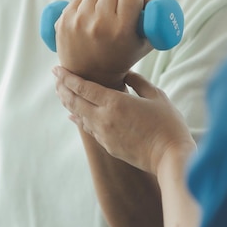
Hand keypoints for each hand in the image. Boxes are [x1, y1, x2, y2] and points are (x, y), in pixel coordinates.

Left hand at [53, 66, 195, 174]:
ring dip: (70, 104)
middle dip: (63, 89)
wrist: (170, 158)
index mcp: (114, 103)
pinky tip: (75, 116)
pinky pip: (89, 129)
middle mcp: (103, 119)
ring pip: (79, 116)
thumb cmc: (168, 125)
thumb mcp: (156, 96)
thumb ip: (138, 82)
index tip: (56, 69)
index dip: (67, 77)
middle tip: (56, 79)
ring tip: (63, 94)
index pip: (82, 87)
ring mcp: (104, 135)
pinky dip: (80, 119)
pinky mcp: (108, 146)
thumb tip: (127, 74)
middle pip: (74, 102)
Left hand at [55, 0, 154, 89]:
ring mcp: (79, 22)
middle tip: (118, 12)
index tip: (133, 7)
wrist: (90, 76)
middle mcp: (99, 24)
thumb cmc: (122, 58)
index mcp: (121, 30)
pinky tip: (90, 20)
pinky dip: (86, 6)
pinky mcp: (64, 20)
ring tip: (104, 16)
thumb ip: (152, 15)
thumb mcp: (144, 42)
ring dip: (101, 0)